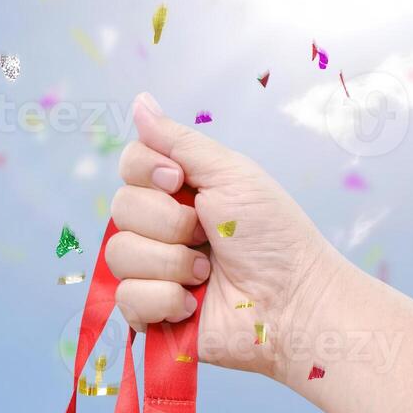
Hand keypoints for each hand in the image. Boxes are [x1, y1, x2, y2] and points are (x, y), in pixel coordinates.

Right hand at [106, 92, 342, 380]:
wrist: (293, 303)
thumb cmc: (274, 238)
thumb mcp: (232, 175)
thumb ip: (180, 141)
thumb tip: (139, 100)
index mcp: (177, 193)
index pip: (129, 165)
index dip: (147, 171)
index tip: (181, 183)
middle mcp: (158, 229)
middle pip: (120, 208)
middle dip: (169, 223)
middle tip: (208, 236)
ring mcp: (150, 271)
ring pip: (119, 254)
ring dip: (172, 263)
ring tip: (207, 274)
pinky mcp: (147, 312)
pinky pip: (124, 298)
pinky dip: (165, 299)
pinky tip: (192, 305)